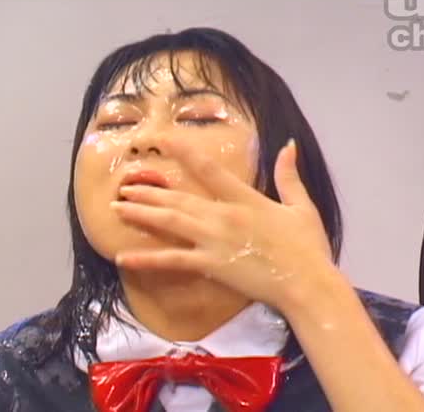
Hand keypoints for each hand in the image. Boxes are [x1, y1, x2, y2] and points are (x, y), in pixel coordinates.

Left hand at [112, 138, 336, 311]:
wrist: (306, 283)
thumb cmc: (306, 246)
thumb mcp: (302, 206)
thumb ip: (289, 176)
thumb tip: (288, 144)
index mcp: (244, 198)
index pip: (207, 169)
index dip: (182, 151)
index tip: (161, 140)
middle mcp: (223, 215)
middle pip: (178, 199)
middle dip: (149, 192)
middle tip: (124, 188)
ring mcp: (213, 241)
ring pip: (170, 223)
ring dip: (141, 214)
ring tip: (117, 209)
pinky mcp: (210, 265)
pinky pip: (172, 261)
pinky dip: (147, 259)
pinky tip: (124, 256)